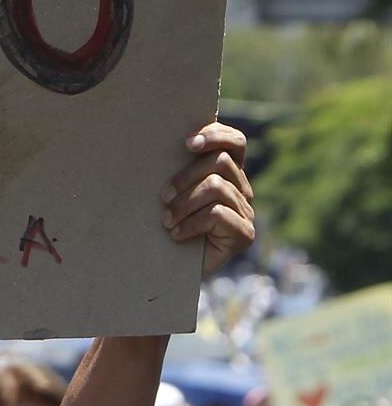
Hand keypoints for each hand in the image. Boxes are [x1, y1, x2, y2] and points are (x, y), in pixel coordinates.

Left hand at [160, 122, 255, 274]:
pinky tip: (176, 235)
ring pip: (216, 187)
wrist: (172, 269)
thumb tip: (160, 140)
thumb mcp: (172, 192)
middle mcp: (242, 190)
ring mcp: (246, 212)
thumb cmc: (167, 224)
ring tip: (167, 220)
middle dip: (185, 177)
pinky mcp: (244, 234)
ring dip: (184, 204)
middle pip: (220, 163)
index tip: (187, 143)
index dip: (216, 136)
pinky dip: (191, 223)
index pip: (235, 143)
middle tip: (163, 197)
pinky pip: (217, 214)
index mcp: (228, 174)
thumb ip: (177, 169)